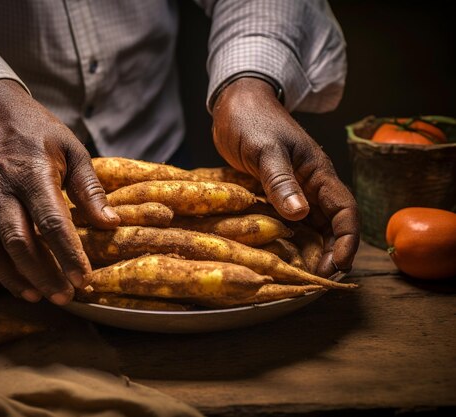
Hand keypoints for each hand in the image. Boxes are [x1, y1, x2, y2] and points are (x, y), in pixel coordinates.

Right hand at [0, 79, 119, 303]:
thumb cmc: (38, 130)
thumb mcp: (72, 149)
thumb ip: (89, 188)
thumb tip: (110, 224)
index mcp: (33, 173)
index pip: (51, 221)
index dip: (67, 253)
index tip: (84, 277)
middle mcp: (4, 189)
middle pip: (21, 242)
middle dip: (45, 273)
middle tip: (67, 296)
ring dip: (21, 278)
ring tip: (45, 297)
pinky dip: (1, 270)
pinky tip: (21, 286)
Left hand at [212, 77, 359, 276]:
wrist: (234, 103)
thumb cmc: (250, 120)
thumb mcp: (264, 149)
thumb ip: (280, 180)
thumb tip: (299, 214)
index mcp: (317, 172)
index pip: (344, 211)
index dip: (346, 240)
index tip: (337, 265)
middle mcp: (310, 185)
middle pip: (330, 225)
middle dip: (328, 252)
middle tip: (316, 278)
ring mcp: (292, 190)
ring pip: (310, 226)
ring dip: (309, 249)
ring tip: (300, 273)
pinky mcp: (274, 193)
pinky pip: (287, 220)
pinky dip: (288, 238)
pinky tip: (279, 254)